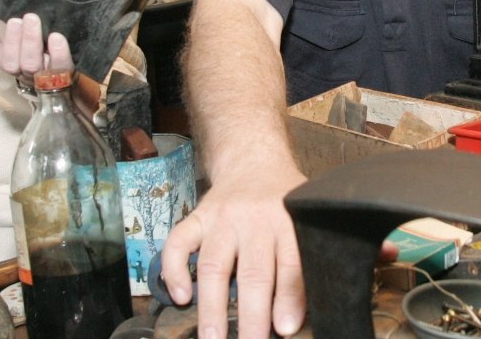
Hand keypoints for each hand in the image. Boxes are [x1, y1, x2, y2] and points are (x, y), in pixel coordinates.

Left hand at [0, 12, 70, 79]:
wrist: (40, 73)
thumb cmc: (59, 55)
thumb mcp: (72, 50)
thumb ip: (68, 41)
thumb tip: (65, 19)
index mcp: (58, 73)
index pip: (60, 68)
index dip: (58, 54)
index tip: (57, 36)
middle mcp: (35, 75)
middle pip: (31, 64)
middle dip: (30, 40)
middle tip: (32, 18)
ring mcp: (15, 68)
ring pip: (10, 61)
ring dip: (12, 39)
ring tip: (15, 20)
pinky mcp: (0, 60)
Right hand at [159, 168, 308, 338]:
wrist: (254, 160)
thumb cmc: (284, 201)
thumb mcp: (305, 220)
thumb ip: (304, 260)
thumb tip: (296, 315)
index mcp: (289, 221)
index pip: (291, 264)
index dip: (289, 299)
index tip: (284, 329)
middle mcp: (255, 219)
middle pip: (253, 272)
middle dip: (251, 315)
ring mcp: (223, 217)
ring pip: (215, 264)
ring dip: (212, 306)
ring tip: (212, 338)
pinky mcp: (197, 216)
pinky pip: (179, 242)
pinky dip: (175, 270)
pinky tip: (180, 296)